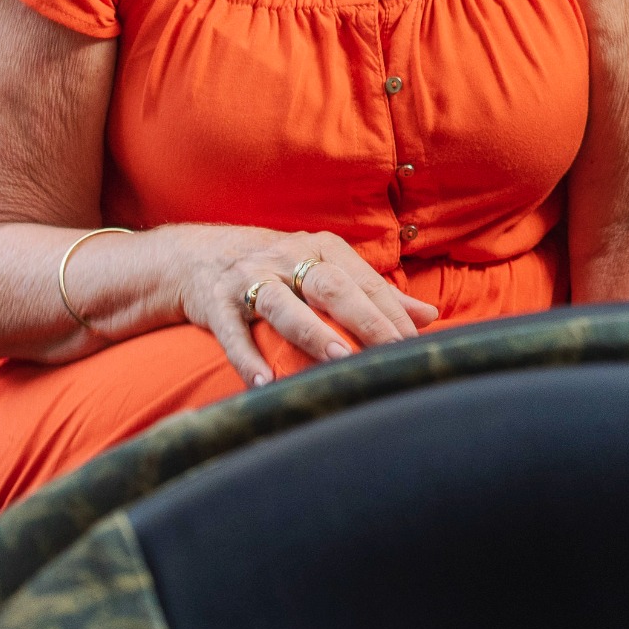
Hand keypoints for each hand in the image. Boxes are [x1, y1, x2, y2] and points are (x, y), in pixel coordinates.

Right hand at [179, 230, 440, 387]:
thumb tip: (429, 315)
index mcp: (323, 248)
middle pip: (332, 286)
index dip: (392, 311)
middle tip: (390, 349)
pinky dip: (247, 356)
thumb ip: (375, 293)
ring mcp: (251, 278)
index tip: (416, 342)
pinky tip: (263, 381)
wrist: (200, 255)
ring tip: (338, 357)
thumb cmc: (280, 267)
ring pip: (284, 304)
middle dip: (364, 317)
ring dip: (312, 331)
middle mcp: (289, 258)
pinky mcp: (217, 303)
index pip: (365, 281)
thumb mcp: (326, 268)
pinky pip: (232, 331)